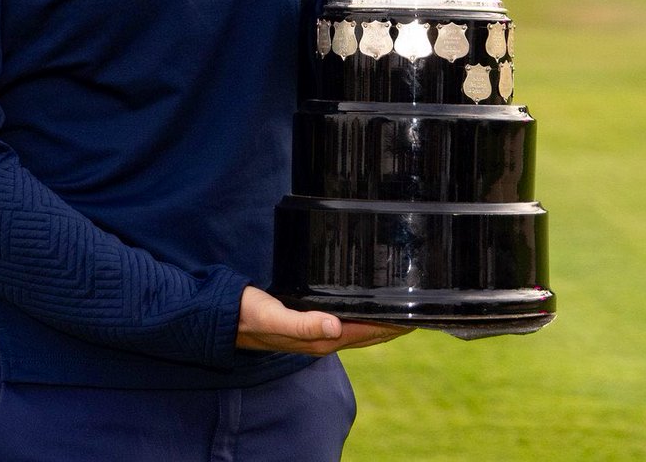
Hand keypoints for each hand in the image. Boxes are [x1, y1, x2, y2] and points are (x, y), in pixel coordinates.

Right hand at [235, 286, 411, 354]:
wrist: (227, 318)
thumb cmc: (249, 316)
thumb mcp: (274, 317)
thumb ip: (303, 324)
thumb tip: (335, 326)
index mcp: (321, 339)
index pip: (368, 333)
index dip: (393, 326)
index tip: (416, 315)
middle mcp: (324, 338)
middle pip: (369, 333)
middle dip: (394, 324)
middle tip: (419, 307)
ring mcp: (318, 333)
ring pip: (360, 328)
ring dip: (381, 321)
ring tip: (400, 306)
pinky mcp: (311, 322)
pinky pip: (346, 322)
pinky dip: (362, 315)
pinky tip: (365, 305)